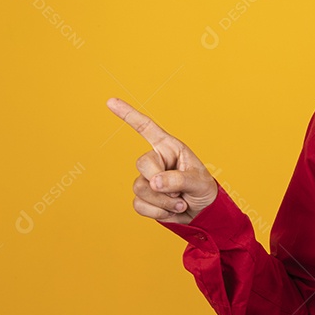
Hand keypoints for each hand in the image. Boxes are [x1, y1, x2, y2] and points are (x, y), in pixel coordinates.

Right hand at [107, 97, 217, 224]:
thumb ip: (179, 179)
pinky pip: (139, 205)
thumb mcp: (198, 181)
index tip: (110, 101)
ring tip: (181, 202)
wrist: (202, 213)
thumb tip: (153, 181)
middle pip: (142, 164)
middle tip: (180, 191)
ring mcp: (147, 179)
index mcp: (169, 148)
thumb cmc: (203, 190)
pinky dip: (158, 212)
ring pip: (140, 188)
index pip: (146, 128)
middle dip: (161, 181)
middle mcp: (156, 161)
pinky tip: (172, 211)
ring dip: (164, 201)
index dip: (129, 115)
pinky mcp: (143, 198)